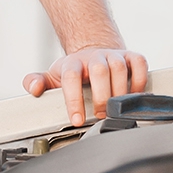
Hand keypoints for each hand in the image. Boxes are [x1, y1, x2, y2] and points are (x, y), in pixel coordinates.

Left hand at [23, 46, 149, 126]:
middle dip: (101, 96)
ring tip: (116, 109)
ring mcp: (113, 55)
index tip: (77, 119)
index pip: (71, 77)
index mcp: (72, 63)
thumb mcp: (53, 76)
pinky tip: (134, 94)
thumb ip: (37, 82)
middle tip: (100, 115)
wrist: (93, 52)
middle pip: (99, 70)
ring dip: (120, 91)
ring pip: (119, 67)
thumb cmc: (74, 70)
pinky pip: (138, 63)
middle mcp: (94, 57)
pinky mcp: (130, 56)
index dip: (73, 99)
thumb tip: (33, 89)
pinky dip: (139, 80)